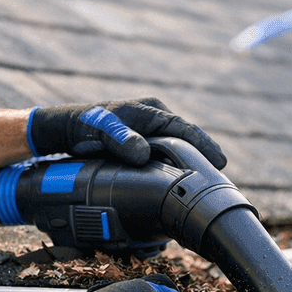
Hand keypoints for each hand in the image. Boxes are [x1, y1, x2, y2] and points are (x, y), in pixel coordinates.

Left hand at [28, 98, 226, 168]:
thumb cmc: (87, 125)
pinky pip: (168, 153)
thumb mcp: (102, 131)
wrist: (70, 127)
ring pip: (179, 147)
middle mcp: (155, 118)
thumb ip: (120, 139)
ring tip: (210, 181)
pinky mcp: (146, 142)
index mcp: (151, 110)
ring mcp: (152, 131)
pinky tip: (185, 179)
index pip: (184, 128)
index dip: (203, 145)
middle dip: (205, 154)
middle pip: (187, 138)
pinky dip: (179, 164)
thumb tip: (143, 153)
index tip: (218, 162)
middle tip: (222, 176)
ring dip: (193, 161)